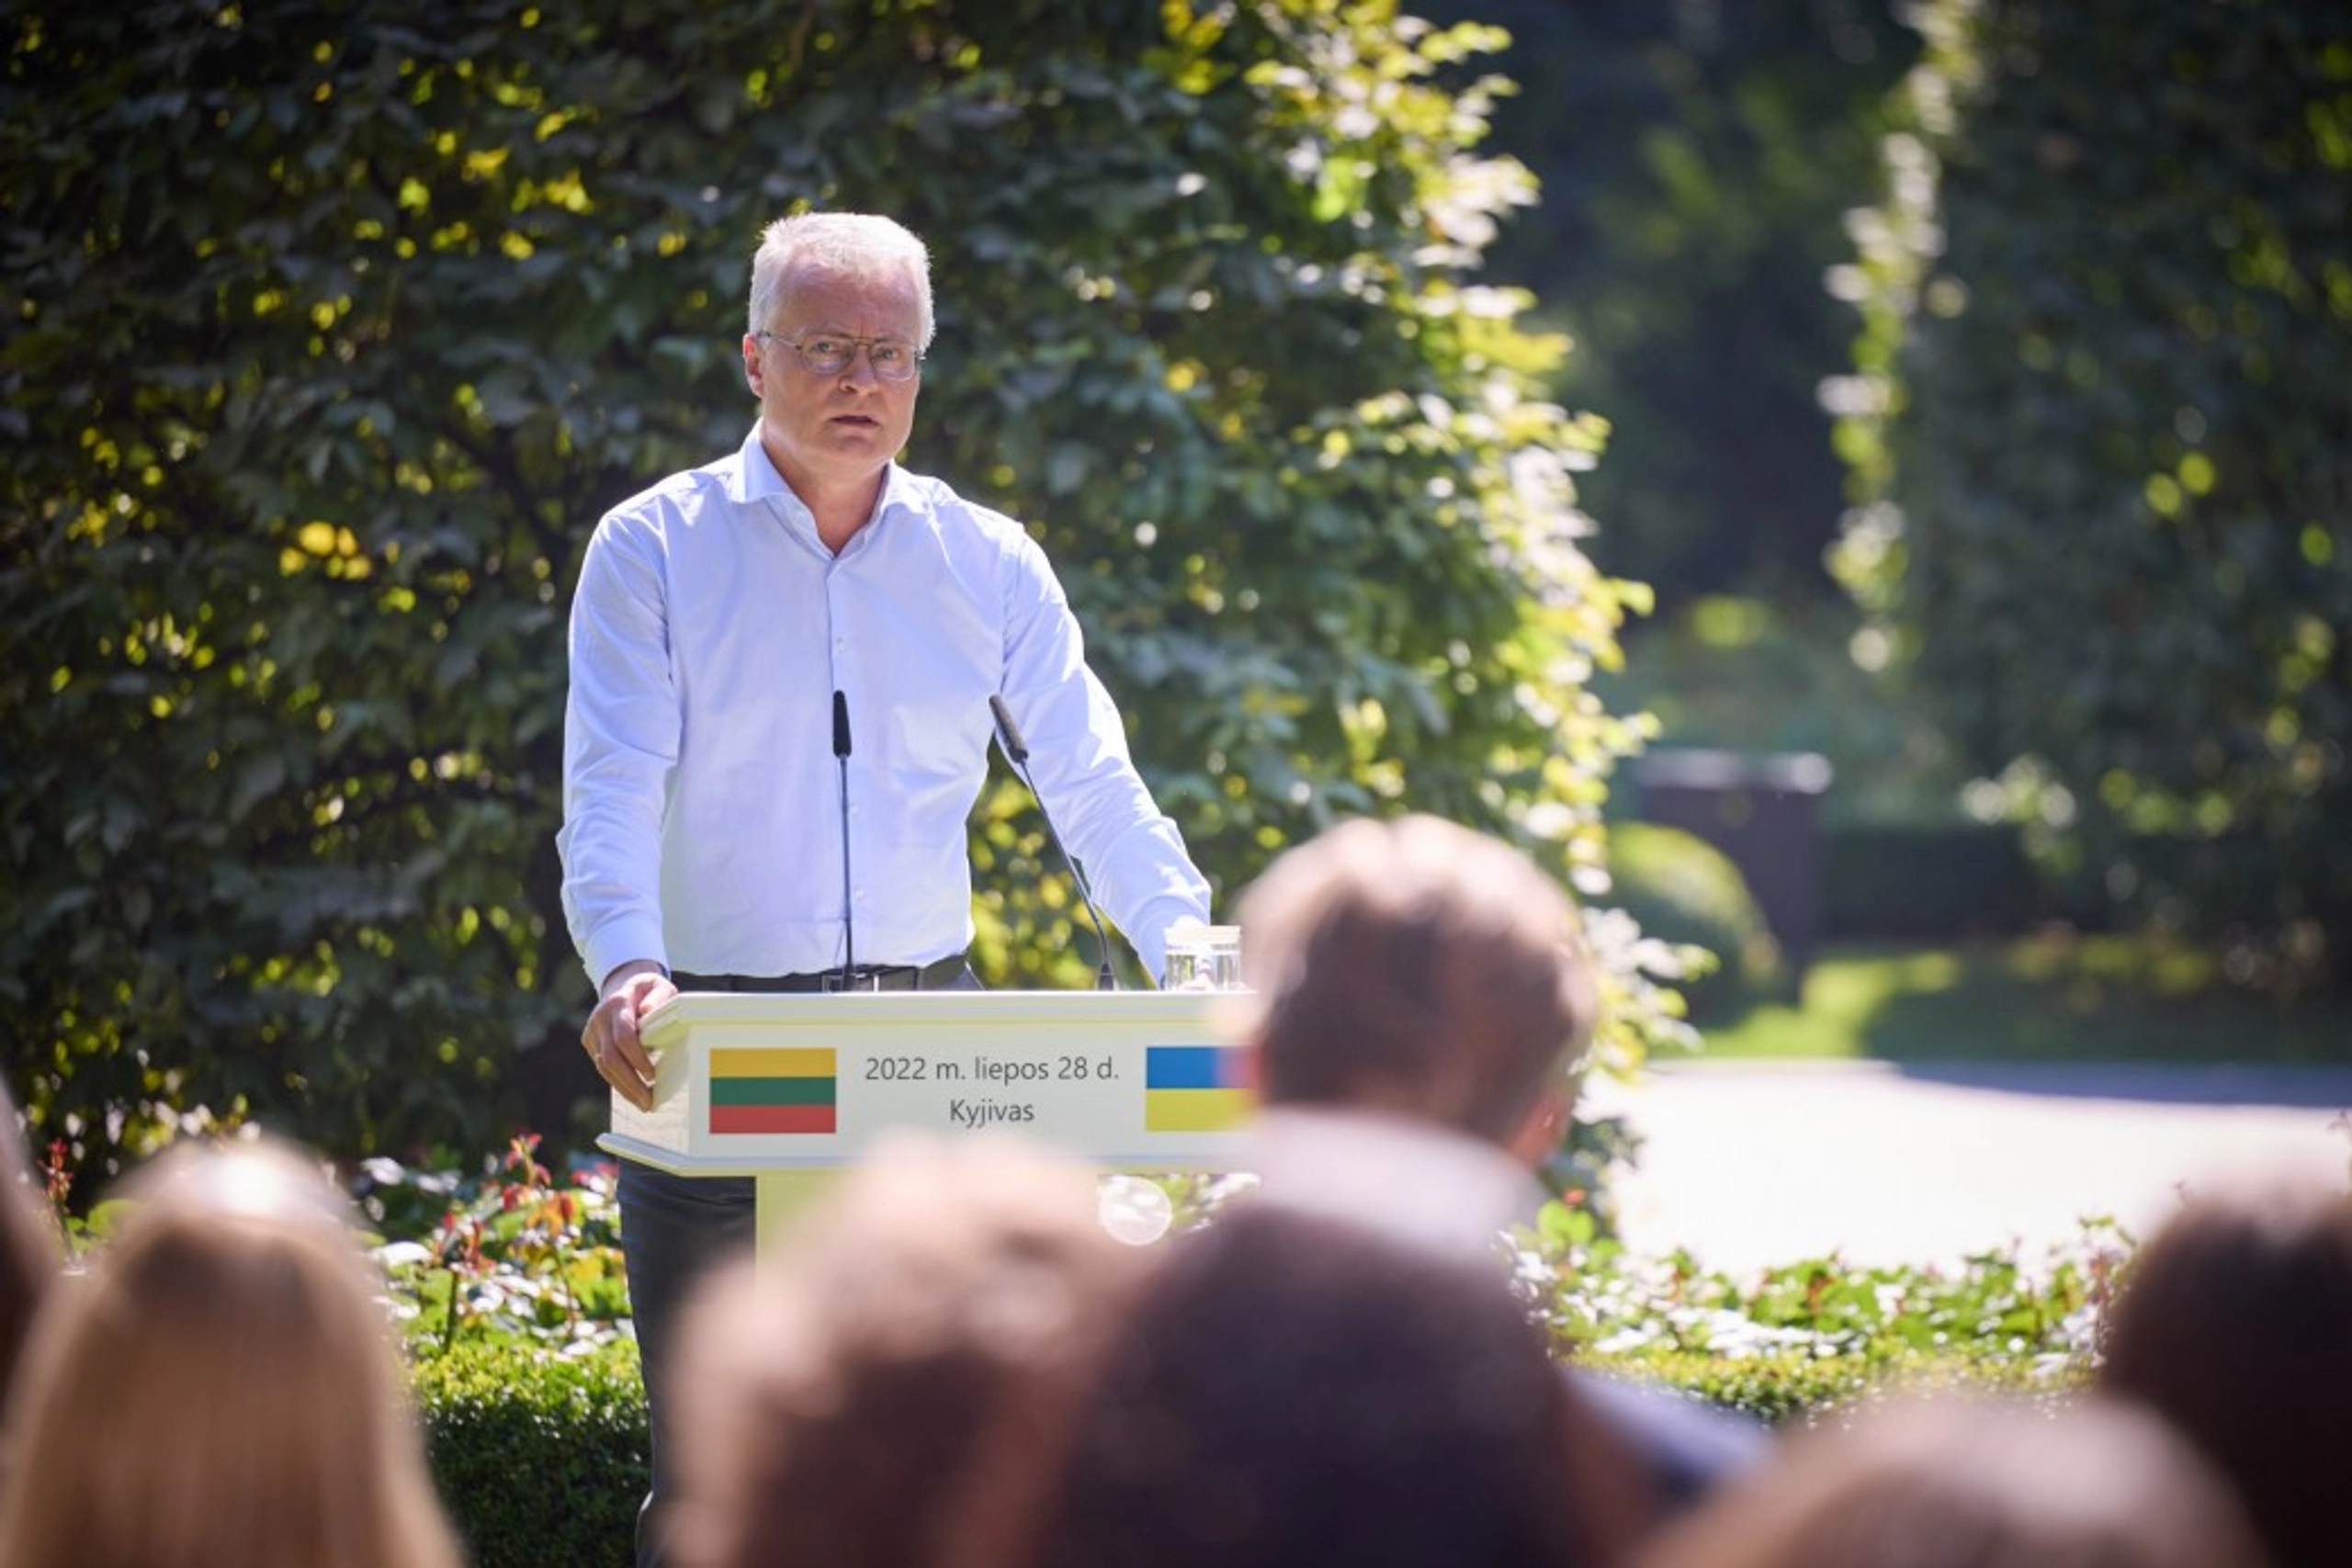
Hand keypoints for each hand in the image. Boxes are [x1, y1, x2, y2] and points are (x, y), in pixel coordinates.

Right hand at [581, 961, 674, 1111]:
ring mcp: (592, 1032)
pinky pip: (602, 1066)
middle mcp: (600, 1019)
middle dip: (629, 1082)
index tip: (652, 1075)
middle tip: (648, 1102)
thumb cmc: (647, 990)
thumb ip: (659, 996)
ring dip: (623, 1088)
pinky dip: (618, 1082)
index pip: (623, 1035)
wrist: (621, 985)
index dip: (636, 1058)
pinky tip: (633, 1094)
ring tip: (644, 1104)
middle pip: (610, 1057)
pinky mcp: (590, 1043)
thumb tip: (649, 1011)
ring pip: (603, 1066)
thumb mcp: (658, 985)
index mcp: (617, 1003)